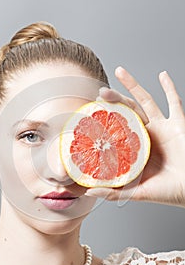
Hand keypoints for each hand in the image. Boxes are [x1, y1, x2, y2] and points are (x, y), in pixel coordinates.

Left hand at [86, 67, 184, 207]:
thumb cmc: (166, 192)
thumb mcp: (136, 192)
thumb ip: (114, 192)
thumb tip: (89, 191)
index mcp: (136, 147)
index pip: (117, 128)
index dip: (105, 119)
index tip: (90, 111)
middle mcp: (147, 134)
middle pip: (127, 110)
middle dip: (114, 99)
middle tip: (100, 92)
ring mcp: (162, 127)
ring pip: (146, 101)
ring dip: (133, 86)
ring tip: (119, 72)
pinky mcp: (178, 124)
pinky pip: (175, 102)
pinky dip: (170, 88)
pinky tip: (162, 75)